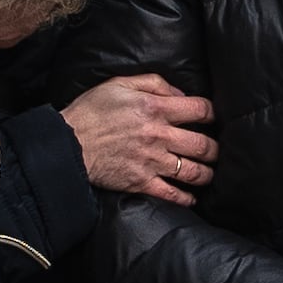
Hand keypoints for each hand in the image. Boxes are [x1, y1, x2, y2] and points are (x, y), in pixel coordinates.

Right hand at [59, 74, 216, 204]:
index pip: (200, 109)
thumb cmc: (91, 111)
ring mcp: (152, 162)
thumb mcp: (120, 84)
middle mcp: (160, 136)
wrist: (67, 143)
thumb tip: (179, 93)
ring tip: (209, 174)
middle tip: (215, 151)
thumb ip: (154, 83)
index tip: (211, 117)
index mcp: (156, 108)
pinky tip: (191, 198)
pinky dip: (186, 199)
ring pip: (193, 171)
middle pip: (203, 144)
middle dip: (215, 149)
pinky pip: (172, 194)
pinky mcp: (141, 183)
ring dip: (206, 174)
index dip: (211, 113)